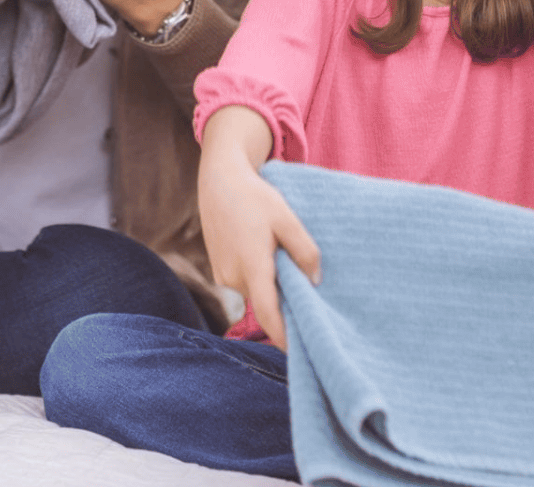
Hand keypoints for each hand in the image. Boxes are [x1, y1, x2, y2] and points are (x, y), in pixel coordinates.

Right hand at [199, 107, 320, 349]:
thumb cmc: (255, 197)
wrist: (219, 181)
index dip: (283, 336)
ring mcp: (224, 275)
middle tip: (311, 304)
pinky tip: (270, 259)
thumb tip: (314, 281)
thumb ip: (304, 251)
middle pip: (265, 304)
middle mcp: (234, 277)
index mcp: (252, 266)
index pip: (268, 313)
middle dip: (286, 306)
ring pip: (256, 293)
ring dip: (272, 289)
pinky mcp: (220, 269)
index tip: (300, 352)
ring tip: (290, 270)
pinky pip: (246, 284)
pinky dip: (261, 280)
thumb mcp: (287, 219)